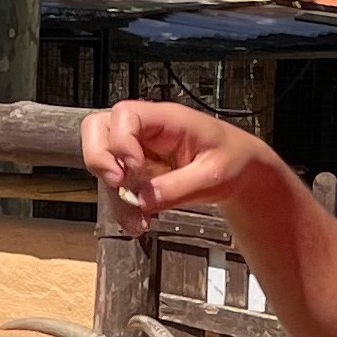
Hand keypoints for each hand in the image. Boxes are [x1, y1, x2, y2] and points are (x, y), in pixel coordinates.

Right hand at [81, 99, 274, 227]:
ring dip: (113, 194)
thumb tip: (143, 200)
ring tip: (138, 220)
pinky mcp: (137, 171)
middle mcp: (146, 131)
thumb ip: (177, 188)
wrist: (239, 171)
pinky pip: (116, 187)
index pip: (125, 115)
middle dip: (100, 160)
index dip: (121, 142)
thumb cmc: (231, 161)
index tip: (136, 170)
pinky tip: (140, 221)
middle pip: (97, 128)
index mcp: (167, 120)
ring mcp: (138, 150)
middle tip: (118, 184)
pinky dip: (122, 207)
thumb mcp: (213, 176)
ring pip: (102, 162)